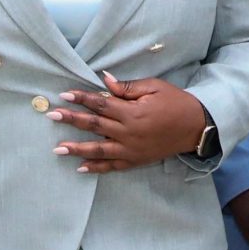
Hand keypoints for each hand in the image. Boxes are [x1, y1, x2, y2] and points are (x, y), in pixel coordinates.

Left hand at [47, 71, 207, 172]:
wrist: (196, 127)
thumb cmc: (175, 102)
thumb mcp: (154, 87)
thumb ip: (128, 87)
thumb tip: (104, 81)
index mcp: (132, 112)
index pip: (100, 103)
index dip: (81, 98)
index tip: (64, 95)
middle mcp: (128, 132)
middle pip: (94, 125)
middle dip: (72, 120)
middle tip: (51, 116)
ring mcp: (131, 149)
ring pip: (98, 149)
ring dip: (76, 148)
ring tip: (57, 148)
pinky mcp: (136, 160)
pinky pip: (112, 166)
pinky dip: (96, 168)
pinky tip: (80, 168)